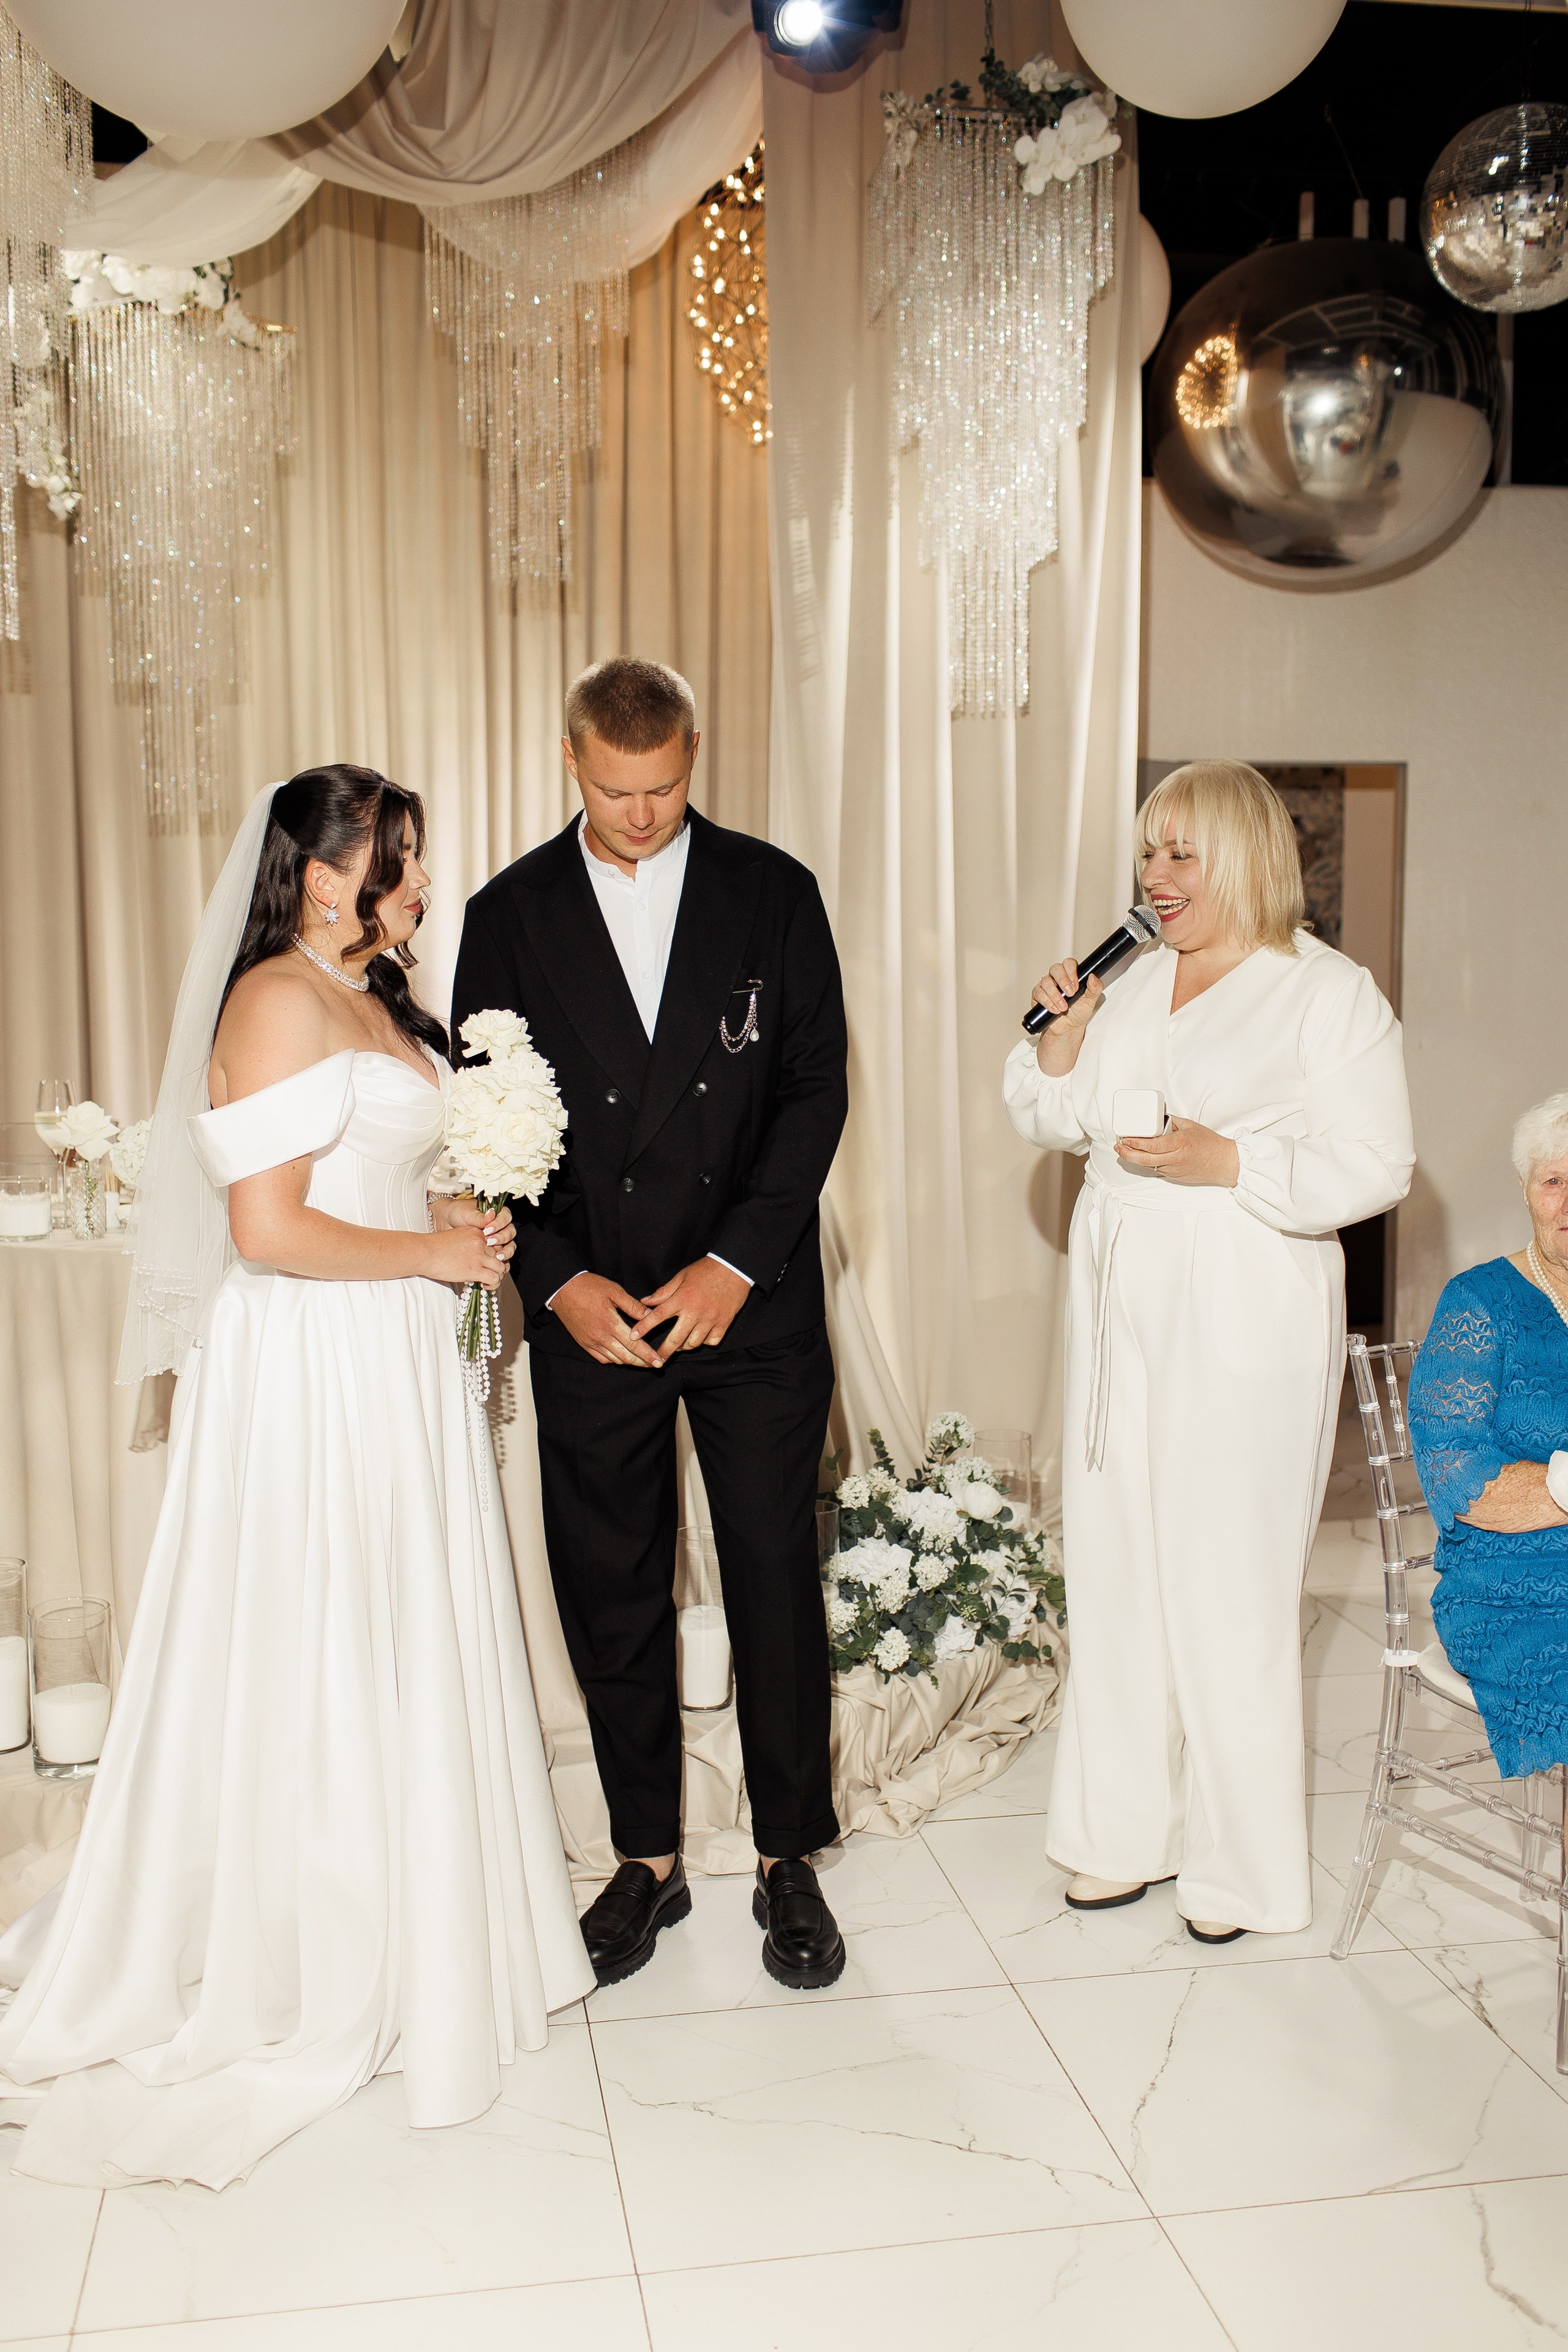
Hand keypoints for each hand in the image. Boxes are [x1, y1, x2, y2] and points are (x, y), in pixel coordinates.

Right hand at [423, 1217, 510, 1290]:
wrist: (424, 1252)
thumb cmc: (434, 1247)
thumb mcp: (456, 1237)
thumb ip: (469, 1243)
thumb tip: (474, 1257)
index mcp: (476, 1232)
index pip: (496, 1244)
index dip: (494, 1254)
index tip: (488, 1262)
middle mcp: (480, 1242)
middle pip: (500, 1255)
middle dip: (497, 1266)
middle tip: (490, 1273)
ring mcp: (479, 1255)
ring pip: (501, 1267)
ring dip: (498, 1276)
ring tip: (489, 1281)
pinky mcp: (475, 1269)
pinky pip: (495, 1278)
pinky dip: (494, 1284)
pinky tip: (485, 1285)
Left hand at [432, 1195, 514, 1260]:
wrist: (444, 1223)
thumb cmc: (456, 1213)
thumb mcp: (467, 1213)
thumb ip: (480, 1217)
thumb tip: (491, 1216)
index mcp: (495, 1212)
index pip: (506, 1217)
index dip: (499, 1224)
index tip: (487, 1230)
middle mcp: (498, 1225)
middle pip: (510, 1232)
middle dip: (502, 1238)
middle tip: (490, 1242)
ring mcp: (497, 1238)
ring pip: (509, 1245)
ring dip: (506, 1251)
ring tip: (496, 1256)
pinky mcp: (493, 1250)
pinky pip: (503, 1256)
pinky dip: (502, 1260)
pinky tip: (496, 1262)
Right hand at [551, 1271, 663, 1368]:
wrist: (562, 1289)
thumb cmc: (589, 1286)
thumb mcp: (614, 1291)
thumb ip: (633, 1306)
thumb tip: (651, 1315)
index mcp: (610, 1323)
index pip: (635, 1345)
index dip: (648, 1355)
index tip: (659, 1362)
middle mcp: (600, 1337)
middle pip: (626, 1357)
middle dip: (642, 1362)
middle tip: (655, 1364)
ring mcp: (591, 1342)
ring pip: (615, 1360)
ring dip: (629, 1362)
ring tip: (641, 1361)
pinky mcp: (584, 1343)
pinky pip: (602, 1358)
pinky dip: (614, 1360)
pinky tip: (621, 1356)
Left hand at [634, 1257, 749, 1360]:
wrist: (734, 1267)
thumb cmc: (706, 1269)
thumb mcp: (682, 1276)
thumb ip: (664, 1291)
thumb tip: (646, 1301)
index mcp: (682, 1298)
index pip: (658, 1315)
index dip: (644, 1327)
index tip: (633, 1336)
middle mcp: (695, 1311)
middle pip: (675, 1338)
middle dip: (664, 1351)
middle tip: (657, 1359)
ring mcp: (711, 1319)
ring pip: (694, 1343)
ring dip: (684, 1346)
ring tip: (679, 1345)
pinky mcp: (724, 1323)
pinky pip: (712, 1341)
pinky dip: (705, 1342)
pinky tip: (700, 1338)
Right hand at [1030, 962, 1102, 1073]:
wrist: (1068, 1028)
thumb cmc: (1078, 1013)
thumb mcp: (1090, 1001)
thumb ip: (1095, 988)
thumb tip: (1093, 977)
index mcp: (1070, 976)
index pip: (1068, 964)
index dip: (1071, 971)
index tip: (1076, 984)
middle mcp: (1057, 979)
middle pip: (1056, 968)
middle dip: (1063, 981)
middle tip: (1070, 993)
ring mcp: (1047, 986)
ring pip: (1046, 981)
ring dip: (1055, 995)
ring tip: (1063, 1007)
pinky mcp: (1038, 995)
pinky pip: (1038, 993)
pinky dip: (1047, 1002)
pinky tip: (1054, 1009)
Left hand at [1114, 1116, 1239, 1188]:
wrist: (1223, 1163)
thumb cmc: (1210, 1144)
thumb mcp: (1190, 1126)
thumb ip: (1172, 1122)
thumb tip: (1158, 1117)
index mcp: (1179, 1144)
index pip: (1152, 1145)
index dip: (1136, 1143)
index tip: (1126, 1138)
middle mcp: (1175, 1159)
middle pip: (1145, 1160)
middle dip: (1127, 1154)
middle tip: (1119, 1146)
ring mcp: (1174, 1170)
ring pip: (1148, 1165)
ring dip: (1134, 1159)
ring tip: (1124, 1150)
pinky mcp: (1174, 1177)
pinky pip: (1157, 1169)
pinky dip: (1147, 1163)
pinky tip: (1140, 1157)